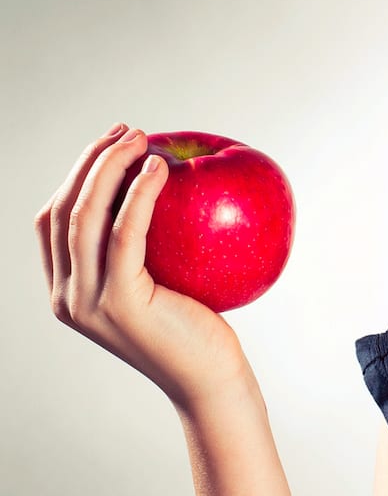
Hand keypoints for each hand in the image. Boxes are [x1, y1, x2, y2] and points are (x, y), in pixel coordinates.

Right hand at [35, 124, 251, 407]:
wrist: (209, 380)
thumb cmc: (196, 329)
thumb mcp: (160, 284)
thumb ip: (144, 248)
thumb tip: (164, 184)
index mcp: (67, 291)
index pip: (54, 220)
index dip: (77, 174)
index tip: (113, 142)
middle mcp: (67, 297)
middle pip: (63, 210)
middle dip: (91, 161)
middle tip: (129, 130)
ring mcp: (89, 302)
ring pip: (85, 217)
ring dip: (110, 168)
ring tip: (143, 138)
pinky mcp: (120, 302)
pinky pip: (126, 234)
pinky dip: (139, 194)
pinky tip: (160, 168)